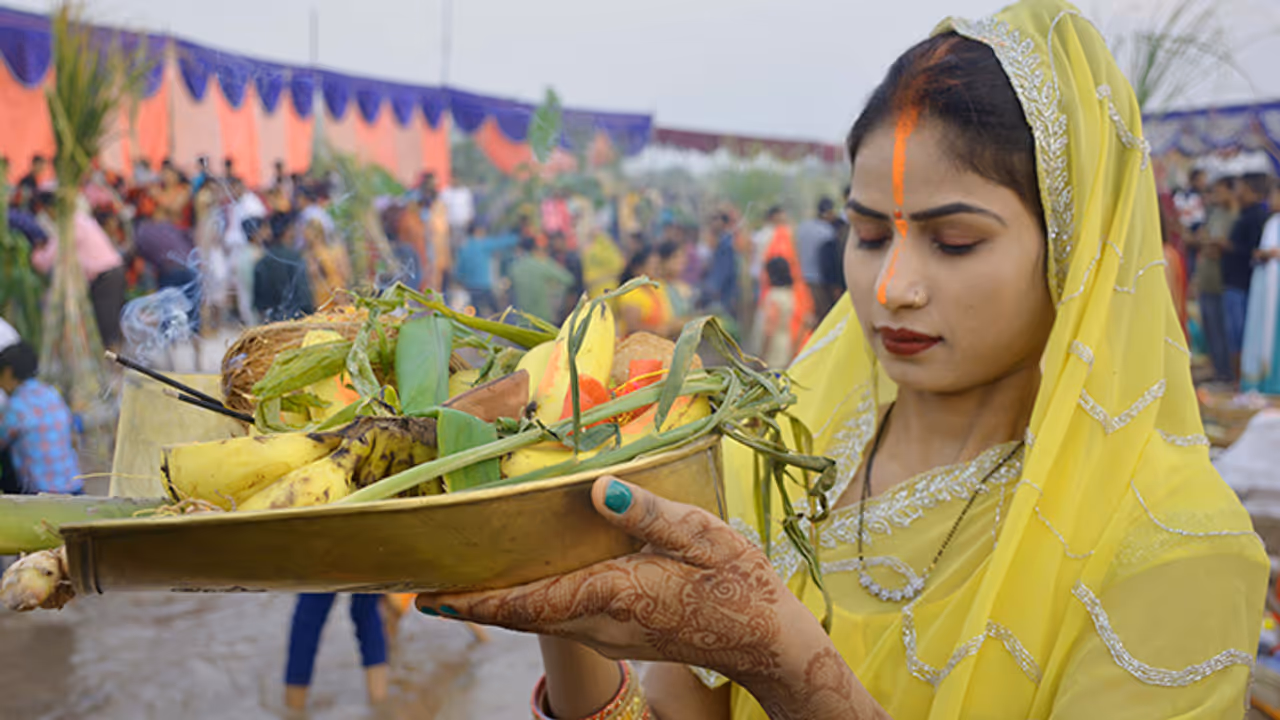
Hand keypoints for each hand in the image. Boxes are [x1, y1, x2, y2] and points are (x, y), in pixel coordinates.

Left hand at [416, 477, 804, 682]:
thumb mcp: (703, 536)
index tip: (432, 595)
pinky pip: (561, 620)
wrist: (768, 642)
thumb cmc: (739, 583)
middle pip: (523, 615)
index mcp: (615, 594)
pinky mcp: (621, 635)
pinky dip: (530, 604)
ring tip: (460, 581)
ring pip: (540, 620)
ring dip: (499, 604)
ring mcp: (610, 635)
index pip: (530, 602)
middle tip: (426, 584)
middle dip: (474, 602)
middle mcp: (602, 623)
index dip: (478, 600)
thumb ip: (647, 513)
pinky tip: (522, 584)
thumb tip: (596, 488)